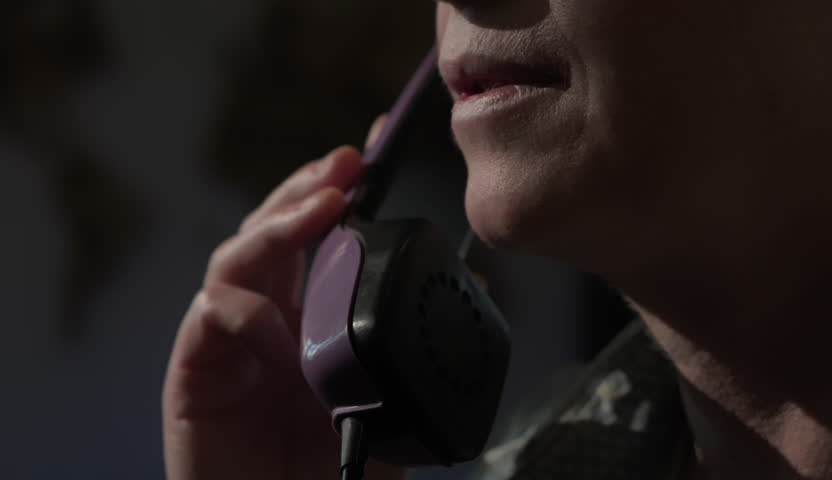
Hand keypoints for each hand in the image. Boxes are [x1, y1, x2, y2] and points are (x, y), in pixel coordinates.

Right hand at [162, 117, 400, 479]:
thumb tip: (472, 282)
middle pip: (274, 228)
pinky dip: (248, 312)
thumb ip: (420, 340)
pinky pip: (213, 317)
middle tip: (346, 164)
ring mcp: (231, 336)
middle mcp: (269, 313)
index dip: (336, 190)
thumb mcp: (392, 396)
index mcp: (311, 313)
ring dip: (279, 227)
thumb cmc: (333, 466)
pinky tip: (281, 333)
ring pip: (238, 254)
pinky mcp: (195, 366)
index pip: (319, 237)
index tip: (370, 150)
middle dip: (307, 188)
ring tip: (321, 209)